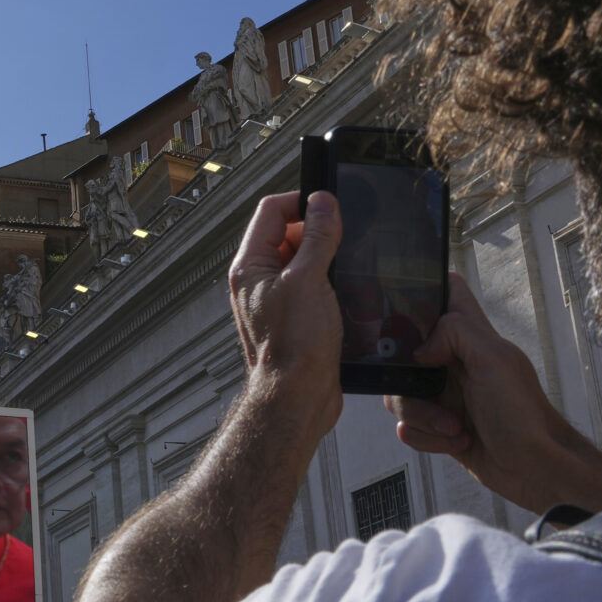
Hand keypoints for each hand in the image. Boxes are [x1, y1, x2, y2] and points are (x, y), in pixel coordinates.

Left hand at [227, 190, 346, 450]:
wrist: (298, 399)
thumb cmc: (294, 348)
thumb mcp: (309, 281)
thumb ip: (317, 238)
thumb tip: (323, 202)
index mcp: (251, 266)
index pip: (271, 211)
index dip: (301, 202)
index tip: (331, 206)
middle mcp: (260, 281)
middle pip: (290, 234)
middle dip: (320, 233)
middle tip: (345, 241)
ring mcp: (278, 299)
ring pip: (306, 261)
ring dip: (330, 260)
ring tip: (348, 270)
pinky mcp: (297, 317)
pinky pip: (315, 286)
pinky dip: (333, 284)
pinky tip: (350, 292)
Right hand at [387, 273, 601, 513]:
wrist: (534, 470)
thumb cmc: (525, 415)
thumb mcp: (495, 360)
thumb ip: (456, 333)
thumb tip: (419, 348)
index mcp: (471, 337)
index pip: (447, 294)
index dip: (423, 294)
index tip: (407, 314)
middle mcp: (454, 362)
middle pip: (404, 352)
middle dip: (407, 378)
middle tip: (431, 390)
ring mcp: (445, 395)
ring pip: (401, 395)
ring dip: (422, 416)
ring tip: (454, 426)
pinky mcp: (437, 427)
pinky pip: (408, 427)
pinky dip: (426, 438)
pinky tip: (454, 441)